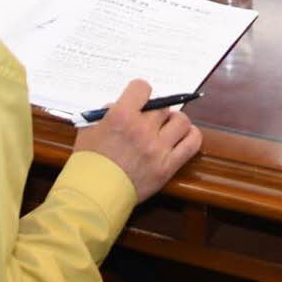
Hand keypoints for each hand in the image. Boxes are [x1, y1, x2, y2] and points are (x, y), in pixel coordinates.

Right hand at [74, 79, 203, 202]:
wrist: (94, 194)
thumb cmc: (89, 163)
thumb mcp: (89, 129)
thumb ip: (108, 113)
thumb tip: (121, 105)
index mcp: (122, 116)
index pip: (142, 87)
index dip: (140, 92)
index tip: (138, 99)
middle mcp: (142, 129)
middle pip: (162, 106)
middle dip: (156, 110)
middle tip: (150, 119)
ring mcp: (157, 148)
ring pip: (181, 121)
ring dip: (175, 121)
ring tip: (167, 128)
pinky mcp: (167, 166)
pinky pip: (192, 143)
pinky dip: (191, 136)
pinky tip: (183, 136)